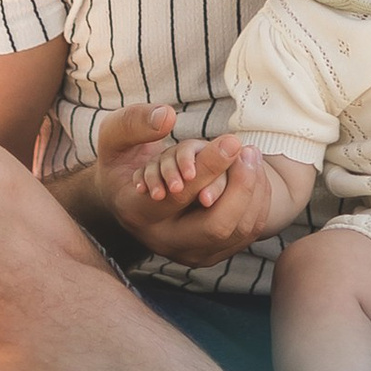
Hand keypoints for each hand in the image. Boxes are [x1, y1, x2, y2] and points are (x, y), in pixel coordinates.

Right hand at [67, 102, 274, 267]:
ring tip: (251, 155)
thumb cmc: (121, 159)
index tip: (232, 140)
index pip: (180, 196)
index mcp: (136, 212)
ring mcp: (188, 253)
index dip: (209, 167)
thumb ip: (134, 123)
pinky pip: (246, 233)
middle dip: (240, 185)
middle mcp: (163, 242)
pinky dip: (256, 202)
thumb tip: (167, 116)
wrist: (128, 196)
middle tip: (248, 149)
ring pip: (237, 231)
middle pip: (216, 225)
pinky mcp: (211, 254)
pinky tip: (252, 173)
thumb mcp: (115, 136)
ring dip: (253, 191)